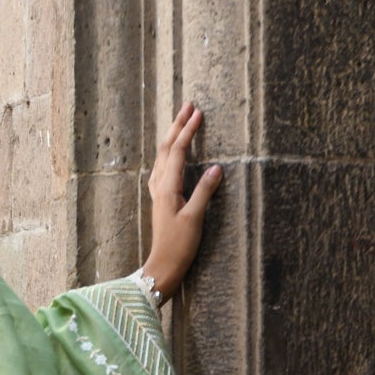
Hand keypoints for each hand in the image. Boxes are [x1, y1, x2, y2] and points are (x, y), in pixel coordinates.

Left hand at [143, 101, 223, 300]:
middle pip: (166, 149)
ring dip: (171, 137)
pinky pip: (162, 169)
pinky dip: (168, 155)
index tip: (198, 113)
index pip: (178, 151)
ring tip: (180, 123)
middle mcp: (159, 187)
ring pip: (162, 158)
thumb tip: (216, 168)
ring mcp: (158, 194)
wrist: (162, 267)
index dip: (187, 131)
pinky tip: (170, 156)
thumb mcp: (195, 219)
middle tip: (188, 106)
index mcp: (167, 188)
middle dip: (176, 126)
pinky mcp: (160, 201)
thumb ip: (205, 192)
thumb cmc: (179, 247)